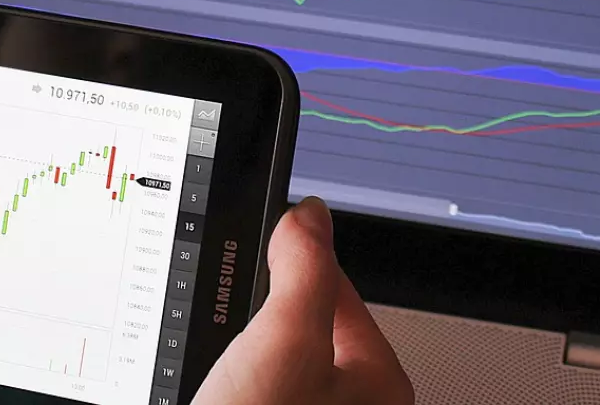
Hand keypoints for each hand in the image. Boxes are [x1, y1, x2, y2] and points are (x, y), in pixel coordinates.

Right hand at [193, 198, 413, 404]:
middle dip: (258, 320)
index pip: (335, 287)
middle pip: (299, 322)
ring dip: (238, 354)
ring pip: (270, 356)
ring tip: (222, 370)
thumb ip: (303, 269)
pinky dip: (232, 381)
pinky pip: (254, 386)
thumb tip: (310, 214)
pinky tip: (218, 389)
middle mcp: (355, 401)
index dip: (289, 265)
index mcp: (381, 381)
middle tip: (234, 340)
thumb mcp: (284, 341)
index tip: (257, 255)